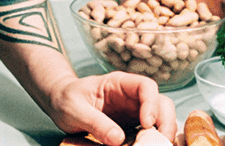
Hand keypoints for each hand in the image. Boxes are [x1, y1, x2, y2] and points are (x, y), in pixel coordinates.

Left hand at [44, 71, 177, 145]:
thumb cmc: (66, 99)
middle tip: (163, 141)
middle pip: (160, 103)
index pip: (146, 86)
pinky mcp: (131, 127)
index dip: (151, 103)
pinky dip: (153, 140)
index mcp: (119, 83)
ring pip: (160, 118)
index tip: (146, 124)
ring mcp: (133, 112)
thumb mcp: (75, 109)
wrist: (59, 104)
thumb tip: (118, 140)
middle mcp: (131, 96)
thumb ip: (95, 122)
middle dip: (165, 121)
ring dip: (163, 133)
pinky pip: (149, 133)